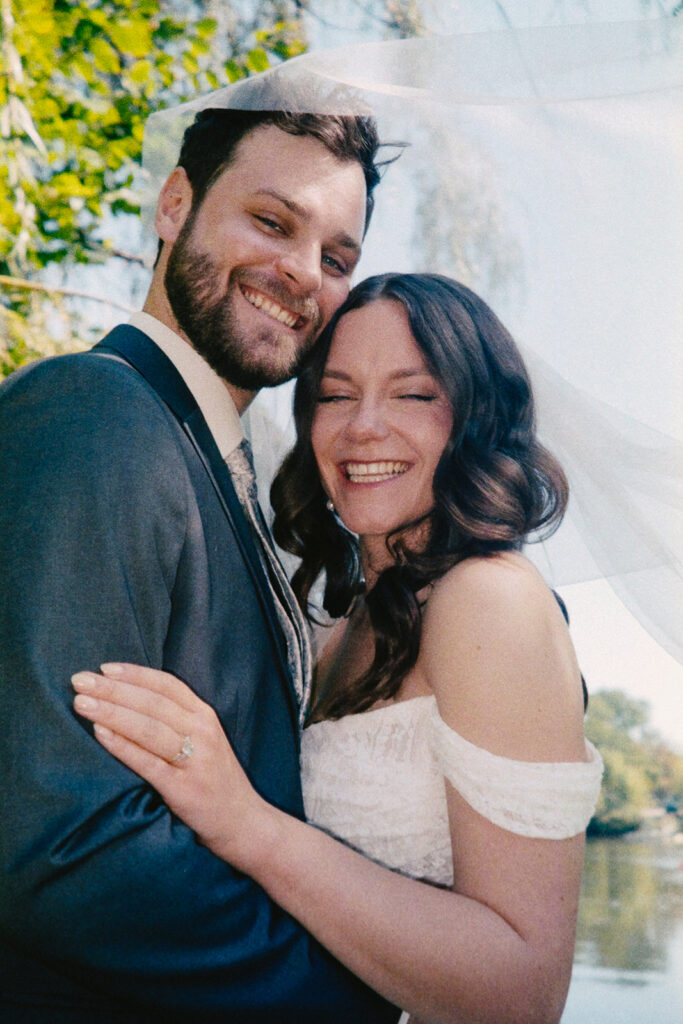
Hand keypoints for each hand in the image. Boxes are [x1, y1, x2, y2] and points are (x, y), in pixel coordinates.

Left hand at [71, 663, 272, 872]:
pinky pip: (147, 762)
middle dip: (113, 689)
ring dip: (112, 712)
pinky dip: (122, 746)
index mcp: (205, 715)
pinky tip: (100, 734)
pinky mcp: (183, 788)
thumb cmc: (214, 779)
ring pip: (148, 728)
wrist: (244, 822)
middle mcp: (202, 731)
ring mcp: (194, 759)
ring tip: (82, 703)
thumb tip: (128, 700)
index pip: (166, 685)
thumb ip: (177, 720)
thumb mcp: (204, 739)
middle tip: (80, 680)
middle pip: (152, 703)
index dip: (134, 674)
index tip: (103, 668)